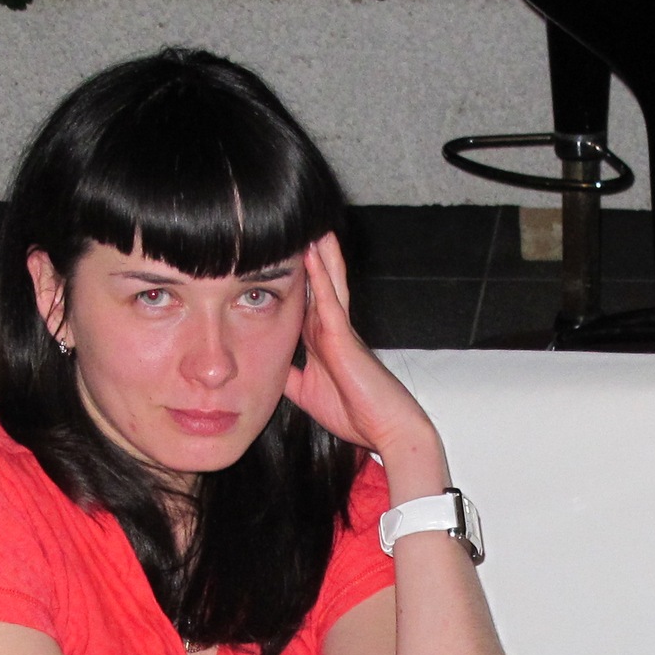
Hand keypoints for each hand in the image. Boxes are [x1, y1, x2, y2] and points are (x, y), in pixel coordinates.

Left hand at [284, 233, 441, 470]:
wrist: (387, 429)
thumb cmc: (355, 414)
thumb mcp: (308, 395)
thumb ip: (290, 378)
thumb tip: (267, 370)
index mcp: (322, 342)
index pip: (303, 303)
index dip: (292, 281)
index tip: (276, 258)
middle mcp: (331, 329)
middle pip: (317, 284)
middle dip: (310, 257)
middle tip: (299, 227)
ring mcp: (340, 330)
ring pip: (327, 283)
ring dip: (319, 253)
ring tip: (311, 224)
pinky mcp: (344, 336)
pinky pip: (329, 300)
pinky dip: (320, 276)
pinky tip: (311, 254)